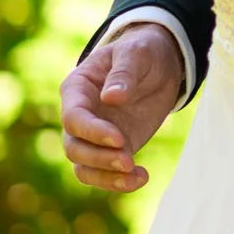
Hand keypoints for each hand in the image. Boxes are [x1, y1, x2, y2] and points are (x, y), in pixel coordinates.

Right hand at [59, 23, 184, 192]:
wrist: (160, 63)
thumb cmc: (142, 51)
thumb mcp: (136, 53)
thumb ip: (124, 73)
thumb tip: (111, 97)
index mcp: (77, 89)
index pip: (72, 118)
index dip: (92, 132)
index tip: (119, 139)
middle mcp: (81, 115)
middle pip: (74, 147)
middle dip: (99, 158)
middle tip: (128, 160)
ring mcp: (95, 135)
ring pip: (85, 167)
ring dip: (106, 177)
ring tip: (136, 174)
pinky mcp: (114, 149)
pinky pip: (106, 173)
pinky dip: (120, 182)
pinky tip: (141, 178)